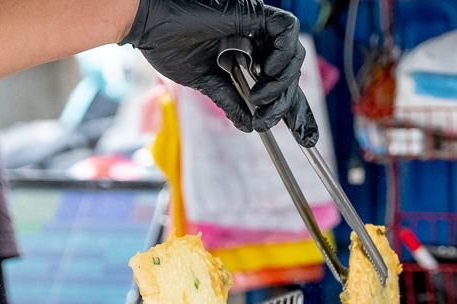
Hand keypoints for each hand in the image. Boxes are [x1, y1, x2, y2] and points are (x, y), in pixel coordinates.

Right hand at [122, 0, 317, 146]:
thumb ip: (230, 100)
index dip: (297, 110)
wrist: (149, 24)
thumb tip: (249, 127)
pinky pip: (287, 31)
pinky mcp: (255, 12)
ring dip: (280, 83)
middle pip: (291, 72)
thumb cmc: (169, 45)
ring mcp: (257, 26)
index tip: (306, 138)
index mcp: (245, 55)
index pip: (280, 83)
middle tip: (268, 120)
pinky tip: (264, 70)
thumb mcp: (205, 82)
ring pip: (293, 56)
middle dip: (288, 102)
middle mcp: (256, 40)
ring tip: (257, 98)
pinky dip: (282, 55)